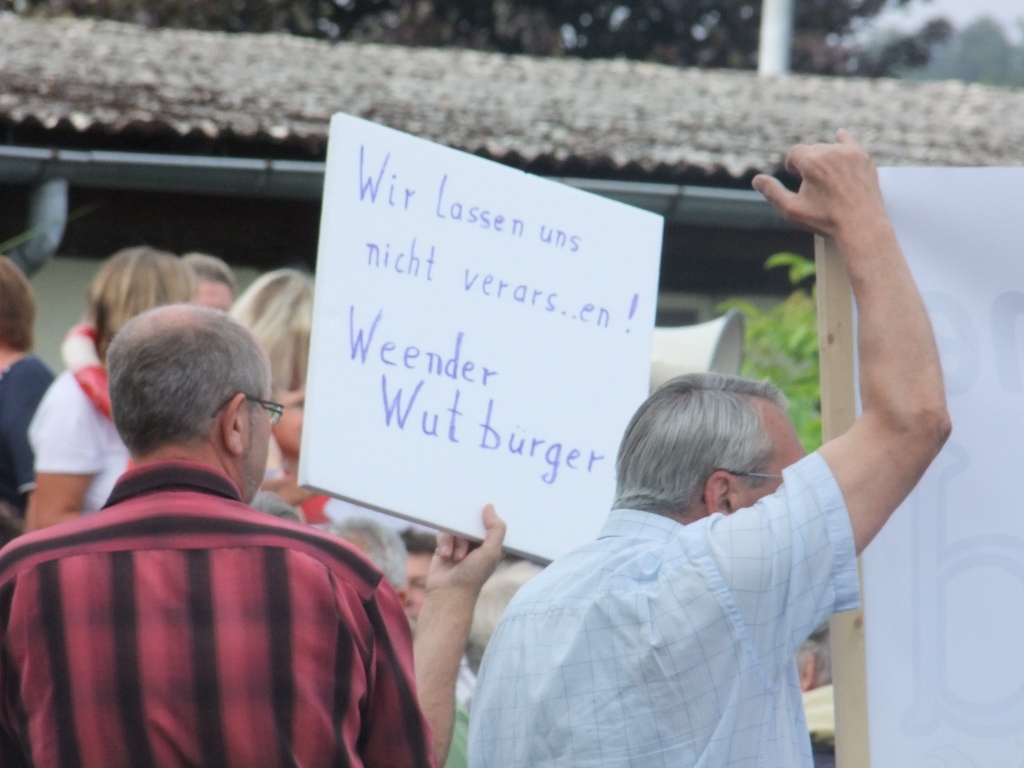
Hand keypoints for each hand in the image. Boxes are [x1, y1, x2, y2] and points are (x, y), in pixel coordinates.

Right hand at [427, 504, 505, 596]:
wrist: (448, 592)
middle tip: (465, 550)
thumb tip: (489, 506)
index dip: (487, 513)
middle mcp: (476, 541)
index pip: (491, 520)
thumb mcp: (491, 552)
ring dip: (455, 541)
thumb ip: (496, 529)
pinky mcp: (445, 544)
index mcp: (491, 542)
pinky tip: (445, 555)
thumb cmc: (473, 576)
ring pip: (456, 526)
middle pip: (471, 520)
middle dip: (466, 532)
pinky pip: (443, 531)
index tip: (483, 503)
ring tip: (456, 558)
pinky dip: (444, 542)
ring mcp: (460, 542)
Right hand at [752, 130, 887, 242]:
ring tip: (826, 175)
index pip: (795, 153)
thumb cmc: (825, 220)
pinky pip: (850, 142)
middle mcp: (831, 152)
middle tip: (811, 182)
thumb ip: (773, 192)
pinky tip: (839, 136)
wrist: (862, 225)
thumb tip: (757, 180)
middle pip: (812, 149)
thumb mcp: (793, 210)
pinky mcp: (864, 159)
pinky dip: (843, 141)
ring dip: (824, 157)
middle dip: (808, 162)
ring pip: (830, 147)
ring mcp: (850, 154)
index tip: (795, 176)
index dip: (792, 165)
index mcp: (811, 162)